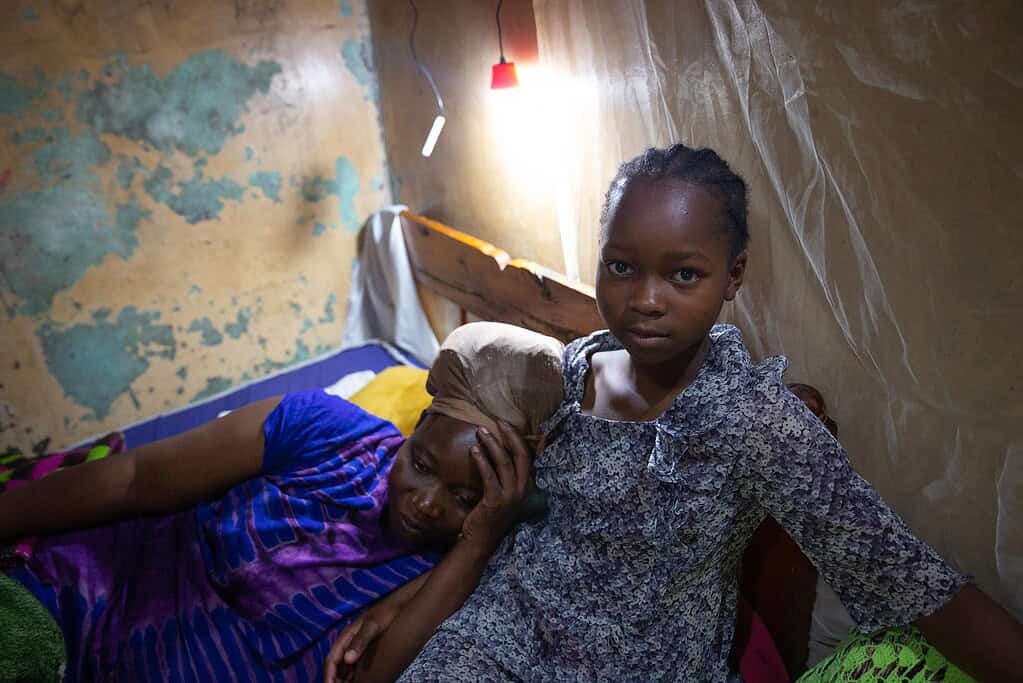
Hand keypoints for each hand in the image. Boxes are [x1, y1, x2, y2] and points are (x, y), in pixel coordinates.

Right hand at [322, 598, 401, 682]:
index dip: (329, 674)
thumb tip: (348, 659)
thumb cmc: (386, 612)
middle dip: (334, 679)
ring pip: (344, 667)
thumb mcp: (373, 626)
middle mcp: (348, 642)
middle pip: (336, 665)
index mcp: (346, 637)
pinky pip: (355, 665)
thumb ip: (360, 641)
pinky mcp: (366, 648)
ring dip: (343, 678)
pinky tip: (358, 682)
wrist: (399, 603)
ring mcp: (357, 646)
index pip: (331, 659)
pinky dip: (352, 675)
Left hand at [460, 421, 532, 550]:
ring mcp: (511, 496)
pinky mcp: (496, 500)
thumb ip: (507, 475)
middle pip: (521, 455)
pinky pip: (489, 475)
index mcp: (528, 486)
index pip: (531, 457)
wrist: (481, 539)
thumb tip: (501, 450)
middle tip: (499, 421)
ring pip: (504, 462)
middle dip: (511, 435)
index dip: (527, 439)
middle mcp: (524, 489)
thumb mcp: (505, 493)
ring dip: (492, 444)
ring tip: (481, 431)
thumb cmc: (491, 513)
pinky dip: (481, 460)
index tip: (517, 424)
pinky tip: (474, 450)